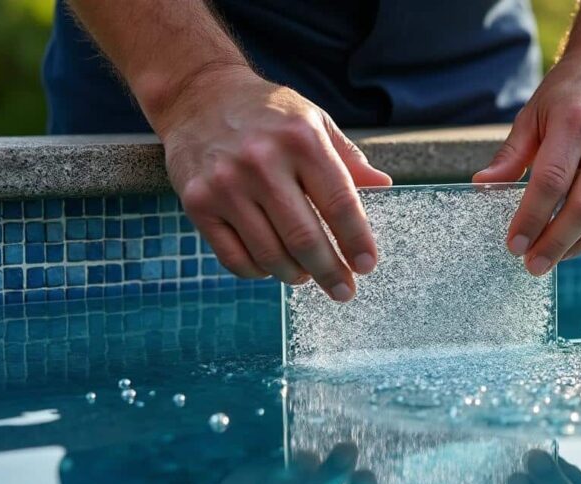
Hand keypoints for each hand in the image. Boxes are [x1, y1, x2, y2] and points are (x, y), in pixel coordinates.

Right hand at [157, 67, 391, 300]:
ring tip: (306, 275)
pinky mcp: (197, 202)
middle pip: (305, 239)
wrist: (198, 94)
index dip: (357, 241)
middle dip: (330, 273)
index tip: (367, 266)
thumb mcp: (313, 121)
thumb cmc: (267, 113)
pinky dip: (258, 272)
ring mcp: (226, 184)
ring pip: (270, 255)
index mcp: (302, 139)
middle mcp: (262, 162)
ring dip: (295, 275)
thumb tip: (383, 186)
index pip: (340, 203)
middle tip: (343, 290)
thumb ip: (347, 157)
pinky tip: (271, 266)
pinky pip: (234, 258)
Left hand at [474, 46, 580, 274]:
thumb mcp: (533, 114)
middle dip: (555, 244)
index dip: (531, 220)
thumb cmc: (569, 94)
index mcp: (577, 119)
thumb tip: (482, 187)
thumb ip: (510, 155)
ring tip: (556, 256)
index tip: (514, 246)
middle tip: (533, 265)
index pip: (551, 182)